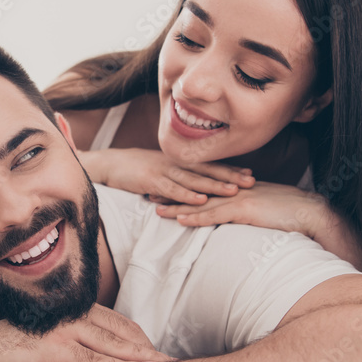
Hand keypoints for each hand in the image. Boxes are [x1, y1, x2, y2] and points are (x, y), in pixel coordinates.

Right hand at [0, 304, 173, 361]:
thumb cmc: (12, 346)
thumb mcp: (47, 338)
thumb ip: (70, 338)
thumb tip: (92, 349)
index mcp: (72, 312)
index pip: (116, 322)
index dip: (137, 337)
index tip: (155, 350)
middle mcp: (72, 316)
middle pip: (120, 331)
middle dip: (146, 346)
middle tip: (169, 360)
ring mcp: (65, 331)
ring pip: (112, 345)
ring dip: (139, 357)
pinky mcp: (57, 349)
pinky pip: (94, 361)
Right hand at [80, 148, 253, 205]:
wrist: (110, 163)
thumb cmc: (136, 168)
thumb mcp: (161, 170)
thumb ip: (178, 177)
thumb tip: (196, 188)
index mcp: (179, 161)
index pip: (209, 165)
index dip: (230, 169)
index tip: (250, 173)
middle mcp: (175, 163)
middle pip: (207, 170)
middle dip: (230, 176)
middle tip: (251, 181)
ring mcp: (164, 171)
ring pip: (193, 179)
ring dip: (214, 186)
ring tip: (233, 191)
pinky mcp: (151, 181)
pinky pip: (172, 189)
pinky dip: (187, 195)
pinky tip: (200, 200)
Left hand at [155, 180, 326, 235]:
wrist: (311, 212)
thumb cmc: (293, 213)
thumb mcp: (266, 207)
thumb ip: (250, 208)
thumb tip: (239, 215)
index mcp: (239, 187)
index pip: (206, 185)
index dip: (184, 185)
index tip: (165, 185)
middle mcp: (235, 189)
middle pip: (197, 189)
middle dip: (172, 191)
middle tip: (149, 191)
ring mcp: (239, 198)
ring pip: (201, 202)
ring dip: (177, 205)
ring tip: (154, 207)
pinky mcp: (245, 210)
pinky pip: (215, 214)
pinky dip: (196, 217)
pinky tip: (180, 220)